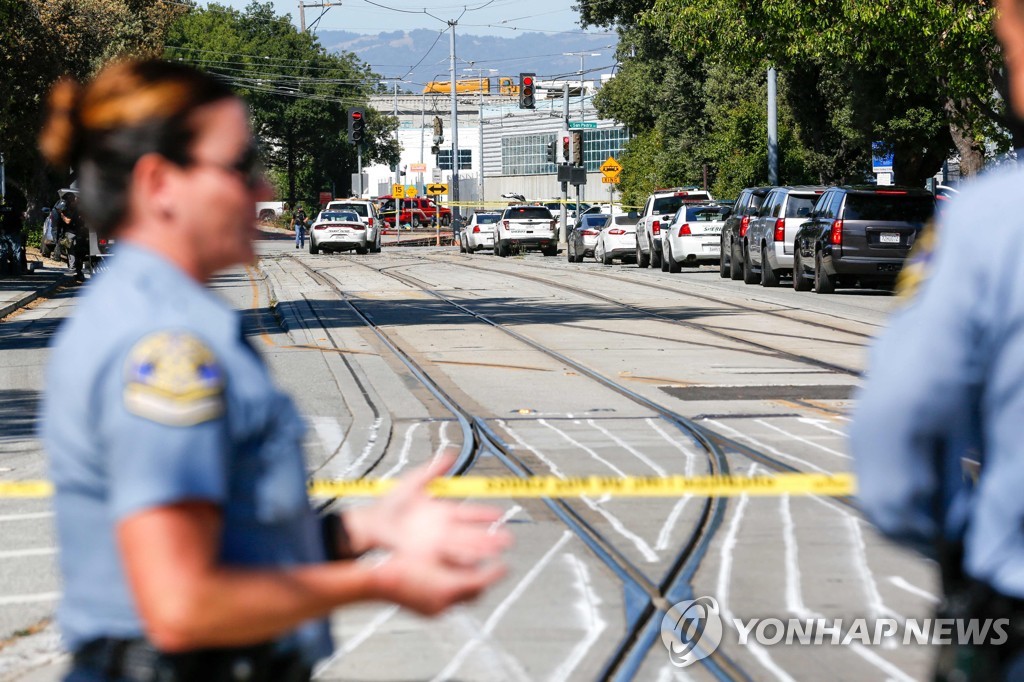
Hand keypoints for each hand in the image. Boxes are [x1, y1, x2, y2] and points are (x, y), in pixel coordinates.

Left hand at [346, 453, 512, 566]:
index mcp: (443, 512)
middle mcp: (443, 529)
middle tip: (508, 539)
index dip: (484, 514)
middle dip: (490, 536)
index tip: (500, 514)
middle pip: (472, 533)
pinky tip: (474, 563)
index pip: (469, 513)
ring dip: (480, 550)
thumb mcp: (413, 483)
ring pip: (464, 547)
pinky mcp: (428, 556)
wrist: (371, 526)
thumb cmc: (389, 506)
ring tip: (496, 551)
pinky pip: (449, 559)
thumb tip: (451, 454)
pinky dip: (462, 561)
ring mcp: (436, 544)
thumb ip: (432, 470)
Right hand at [371, 549, 505, 615]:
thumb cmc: (401, 562)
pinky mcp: (427, 612)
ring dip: (469, 586)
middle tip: (492, 570)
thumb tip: (479, 553)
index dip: (495, 573)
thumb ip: (459, 554)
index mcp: (448, 589)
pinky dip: (455, 591)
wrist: (377, 580)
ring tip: (474, 573)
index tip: (505, 565)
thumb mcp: (433, 551)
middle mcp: (444, 604)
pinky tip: (451, 580)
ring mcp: (435, 610)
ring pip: (462, 599)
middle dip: (484, 581)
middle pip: (474, 594)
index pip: (481, 583)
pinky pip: (448, 603)